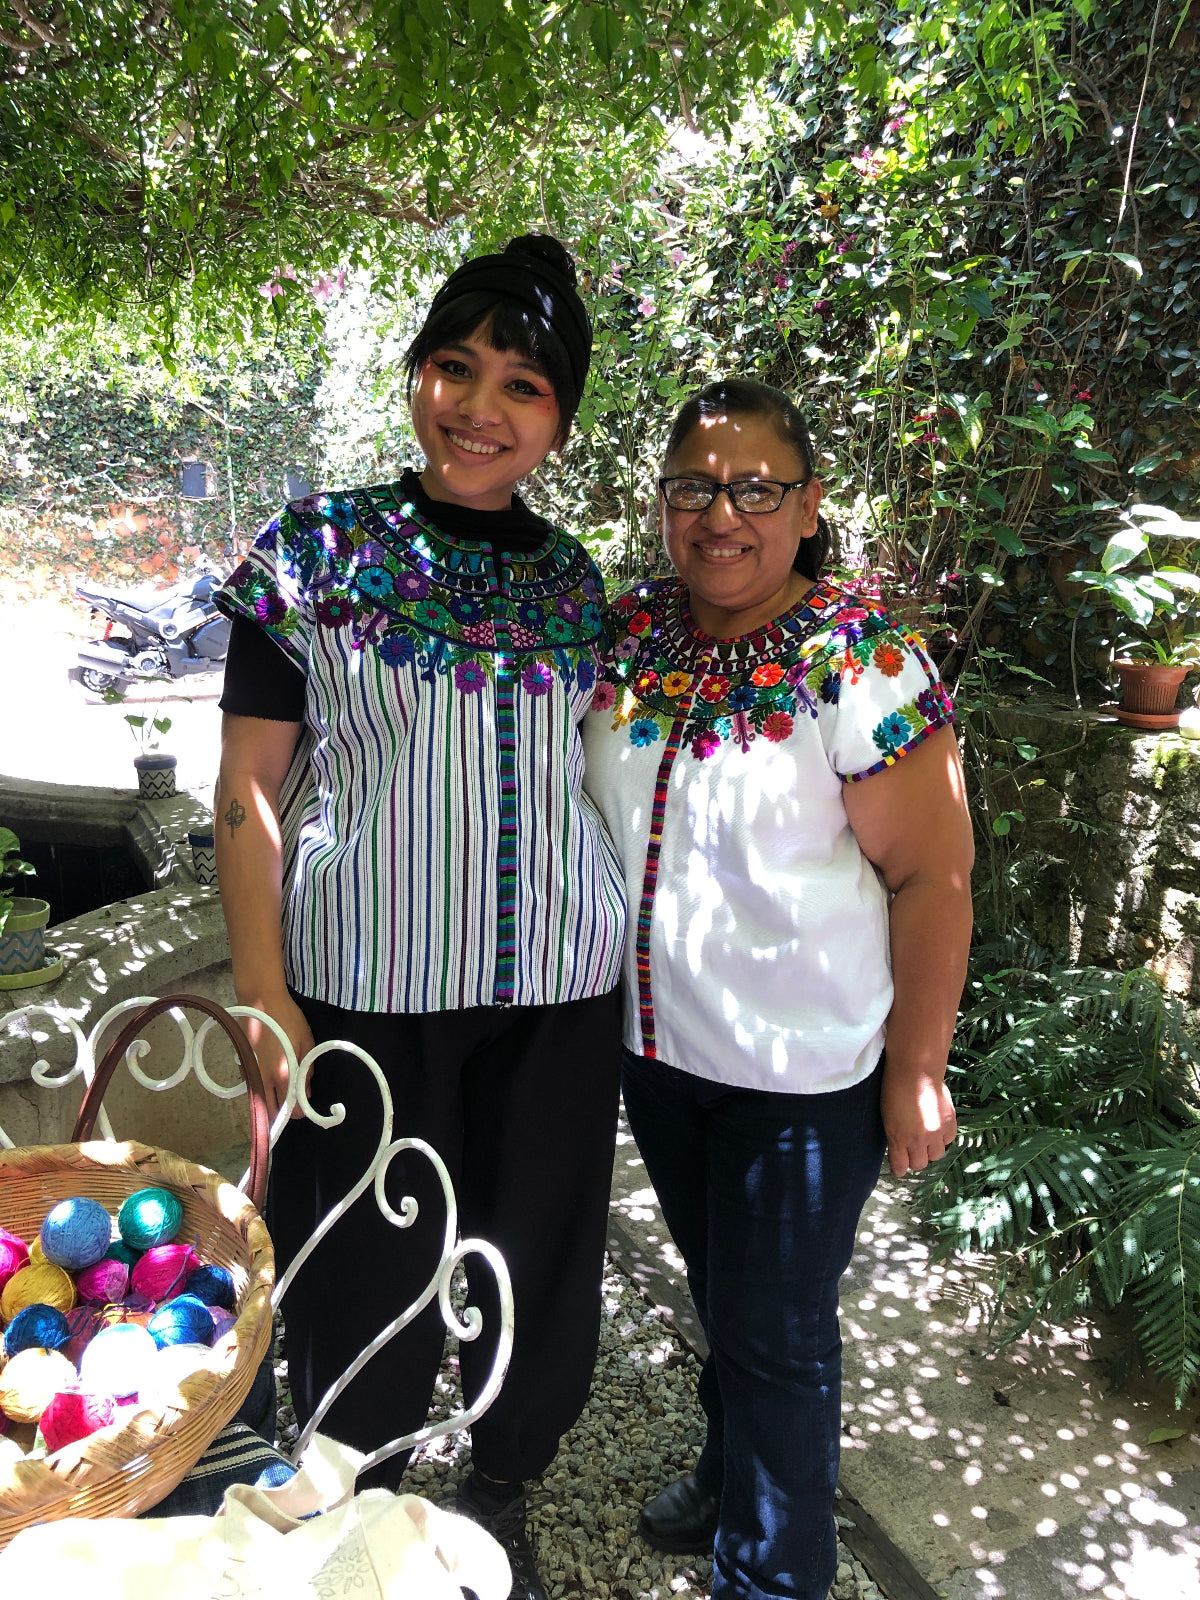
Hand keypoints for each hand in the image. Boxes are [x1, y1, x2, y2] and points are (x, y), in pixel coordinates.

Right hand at [236, 991, 316, 1122]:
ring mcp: (251, 1074)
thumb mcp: (306, 1042)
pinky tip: (270, 1078)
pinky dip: (262, 1090)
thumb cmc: (287, 1019)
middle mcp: (264, 1079)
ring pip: (260, 1101)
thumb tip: (306, 1093)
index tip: (305, 1105)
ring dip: (271, 1102)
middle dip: (283, 1112)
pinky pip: (254, 1087)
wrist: (260, 1001)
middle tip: (294, 1102)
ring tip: (284, 1091)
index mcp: (283, 1074)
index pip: (290, 1109)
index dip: (299, 1112)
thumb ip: (306, 1071)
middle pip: (271, 1112)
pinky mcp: (243, 1067)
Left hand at [881, 1070, 956, 1177]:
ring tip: (926, 1138)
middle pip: (920, 1164)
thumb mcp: (887, 1117)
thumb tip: (899, 1150)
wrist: (916, 1070)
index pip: (900, 1167)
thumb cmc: (895, 1089)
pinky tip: (937, 1128)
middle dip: (915, 1159)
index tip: (899, 1166)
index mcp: (898, 1138)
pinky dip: (943, 1138)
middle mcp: (918, 1139)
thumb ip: (894, 1137)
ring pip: (936, 1155)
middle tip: (913, 1149)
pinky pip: (949, 1140)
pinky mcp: (950, 1123)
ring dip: (931, 1150)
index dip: (899, 1168)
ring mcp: (936, 1132)